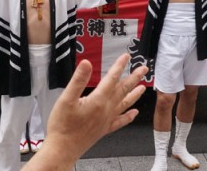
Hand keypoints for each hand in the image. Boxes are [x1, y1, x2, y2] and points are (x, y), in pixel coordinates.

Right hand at [29, 54, 146, 170]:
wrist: (62, 149)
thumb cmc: (62, 126)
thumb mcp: (66, 99)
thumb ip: (78, 80)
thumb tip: (86, 64)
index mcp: (98, 101)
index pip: (112, 79)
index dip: (119, 66)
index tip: (126, 56)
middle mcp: (106, 110)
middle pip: (123, 90)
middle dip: (134, 78)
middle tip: (143, 69)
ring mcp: (106, 120)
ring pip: (125, 104)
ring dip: (135, 94)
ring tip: (143, 87)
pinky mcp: (104, 129)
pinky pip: (121, 121)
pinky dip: (129, 116)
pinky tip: (134, 113)